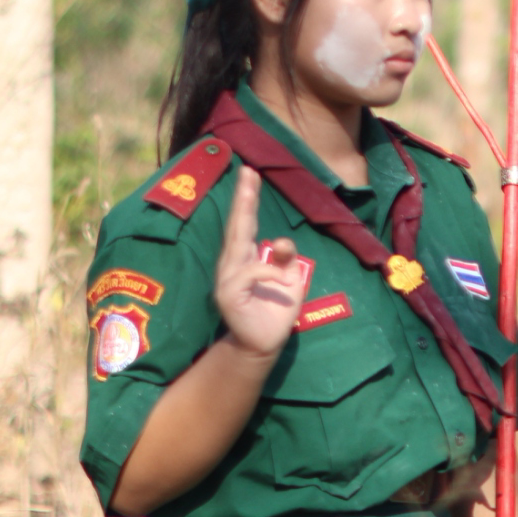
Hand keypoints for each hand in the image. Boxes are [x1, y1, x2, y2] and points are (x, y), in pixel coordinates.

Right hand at [211, 167, 302, 358]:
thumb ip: (287, 260)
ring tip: (257, 204)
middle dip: (243, 198)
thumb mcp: (290, 281)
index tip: (250, 173)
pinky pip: (252, 272)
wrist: (263, 345)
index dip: (248, 199)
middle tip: (247, 172)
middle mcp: (232, 264)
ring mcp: (227, 278)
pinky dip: (270, 272)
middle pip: (237, 226)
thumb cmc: (274, 311)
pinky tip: (285, 281)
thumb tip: (282, 241)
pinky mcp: (228, 294)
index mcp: (246, 258)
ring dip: (248, 219)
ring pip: (240, 244)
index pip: (246, 224)